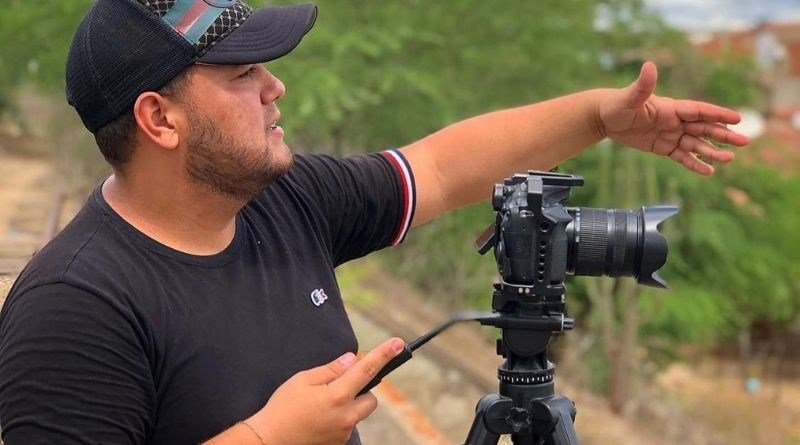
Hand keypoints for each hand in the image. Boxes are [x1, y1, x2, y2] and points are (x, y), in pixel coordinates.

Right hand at [245, 338, 404, 444]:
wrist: (268, 441)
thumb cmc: (282, 408)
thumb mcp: (302, 380)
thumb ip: (330, 369)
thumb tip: (351, 360)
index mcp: (337, 396)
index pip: (366, 370)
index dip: (383, 355)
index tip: (398, 343)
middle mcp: (346, 417)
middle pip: (370, 399)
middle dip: (360, 391)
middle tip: (338, 388)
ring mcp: (343, 433)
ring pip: (358, 414)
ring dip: (349, 406)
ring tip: (322, 407)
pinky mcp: (338, 444)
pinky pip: (347, 426)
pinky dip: (339, 420)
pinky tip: (318, 419)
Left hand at [598, 61, 749, 174]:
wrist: (604, 118)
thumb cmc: (617, 104)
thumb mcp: (630, 97)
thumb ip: (643, 85)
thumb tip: (649, 66)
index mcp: (671, 108)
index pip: (699, 111)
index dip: (718, 114)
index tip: (737, 119)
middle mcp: (675, 121)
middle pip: (704, 128)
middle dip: (723, 134)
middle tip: (744, 142)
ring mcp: (670, 134)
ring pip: (696, 144)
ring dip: (712, 151)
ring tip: (729, 159)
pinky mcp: (662, 147)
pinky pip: (681, 157)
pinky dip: (694, 164)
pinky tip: (708, 171)